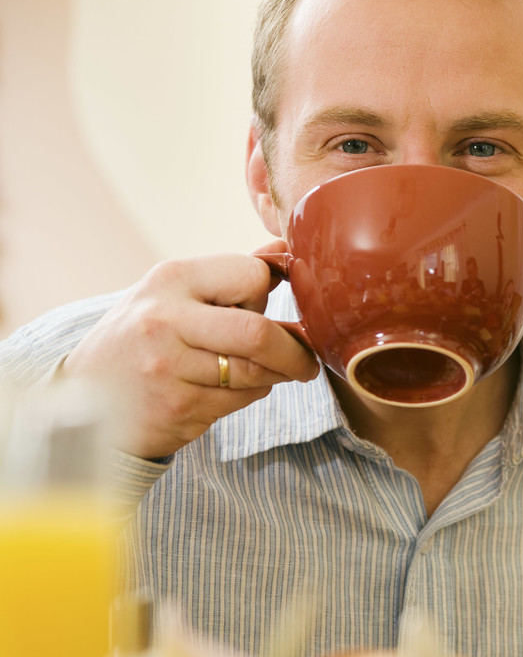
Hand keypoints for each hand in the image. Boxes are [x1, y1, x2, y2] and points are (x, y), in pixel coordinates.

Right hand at [62, 242, 319, 458]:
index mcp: (169, 280)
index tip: (262, 307)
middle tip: (306, 362)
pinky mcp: (176, 408)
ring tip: (266, 374)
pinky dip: (247, 397)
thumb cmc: (143, 338)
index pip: (252, 276)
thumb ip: (227, 276)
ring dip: (273, 376)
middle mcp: (164, 321)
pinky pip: (239, 400)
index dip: (265, 295)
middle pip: (259, 333)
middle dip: (294, 351)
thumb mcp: (172, 294)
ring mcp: (168, 368)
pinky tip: (225, 391)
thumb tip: (283, 247)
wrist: (83, 397)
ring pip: (255, 372)